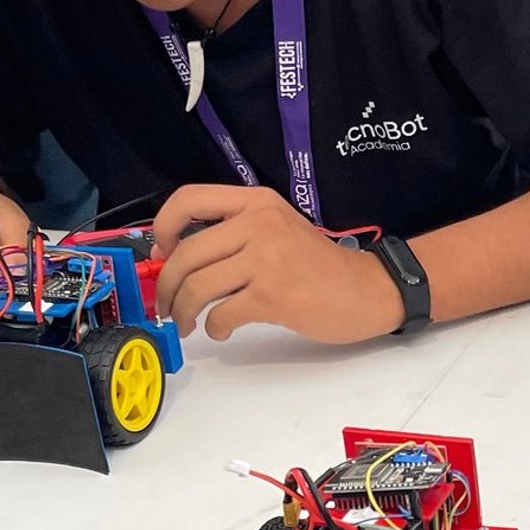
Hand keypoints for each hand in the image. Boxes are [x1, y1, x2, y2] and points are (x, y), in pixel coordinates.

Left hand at [151, 185, 405, 342]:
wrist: (366, 289)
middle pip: (186, 254)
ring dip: (183, 311)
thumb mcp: (277, 229)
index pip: (189, 199)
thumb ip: (233, 234)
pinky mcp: (273, 295)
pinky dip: (214, 327)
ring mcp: (267, 259)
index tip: (162, 255)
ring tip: (187, 324)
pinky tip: (222, 329)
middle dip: (167, 287)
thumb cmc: (318, 266)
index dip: (163, 227)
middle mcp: (259, 223)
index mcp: (257, 202)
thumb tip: (174, 257)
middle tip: (167, 306)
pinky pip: (221, 314)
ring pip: (198, 286)